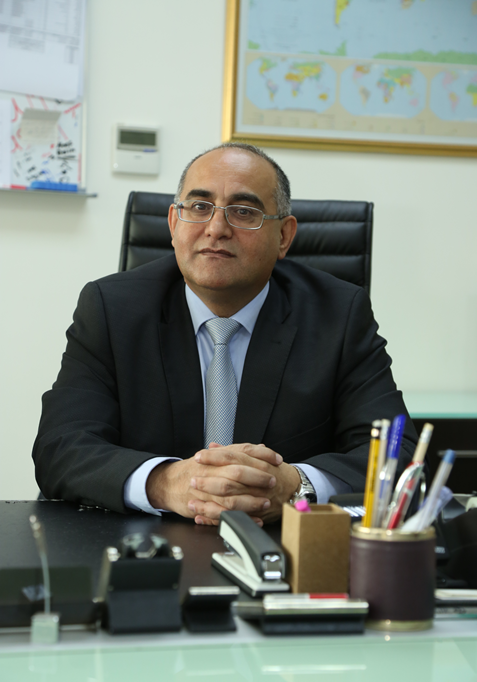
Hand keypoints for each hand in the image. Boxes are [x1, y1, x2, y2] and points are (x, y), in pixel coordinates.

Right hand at [145, 443, 280, 524]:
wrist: (168, 483)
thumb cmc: (194, 470)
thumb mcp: (214, 457)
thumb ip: (236, 452)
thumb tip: (260, 448)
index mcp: (217, 457)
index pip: (242, 451)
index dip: (261, 455)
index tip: (277, 460)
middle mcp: (212, 470)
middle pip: (237, 472)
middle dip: (257, 477)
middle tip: (273, 482)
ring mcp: (207, 489)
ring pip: (231, 495)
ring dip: (251, 500)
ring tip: (266, 503)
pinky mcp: (203, 506)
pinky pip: (224, 513)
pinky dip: (240, 517)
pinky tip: (255, 519)